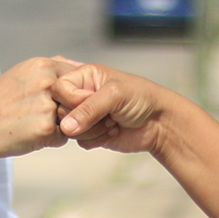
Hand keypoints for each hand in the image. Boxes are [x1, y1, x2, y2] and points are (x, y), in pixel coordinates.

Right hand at [0, 56, 78, 180]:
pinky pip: (62, 137)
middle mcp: (47, 82)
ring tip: (31, 124)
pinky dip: (49, 140)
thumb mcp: (21, 74)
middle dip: (66, 109)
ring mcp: (47, 105)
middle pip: (78, 99)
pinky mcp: (45, 129)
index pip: (77, 76)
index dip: (68, 92)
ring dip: (58, 125)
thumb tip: (79, 66)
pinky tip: (28, 135)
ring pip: (73, 119)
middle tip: (38, 114)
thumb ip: (50, 70)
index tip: (49, 100)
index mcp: (41, 65)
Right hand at [54, 64, 175, 153]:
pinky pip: (80, 141)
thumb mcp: (115, 95)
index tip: (92, 100)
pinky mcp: (90, 133)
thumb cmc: (141, 98)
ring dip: (94, 130)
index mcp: (84, 76)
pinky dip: (97, 139)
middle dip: (86, 117)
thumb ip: (88, 108)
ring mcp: (85, 115)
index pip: (59, 88)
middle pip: (61, 111)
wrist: (160, 122)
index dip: (72, 99)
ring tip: (112, 121)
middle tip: (108, 113)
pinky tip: (113, 130)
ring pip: (69, 129)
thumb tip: (65, 127)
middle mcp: (82, 94)